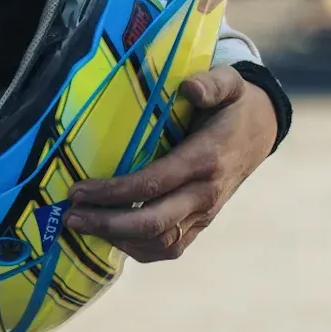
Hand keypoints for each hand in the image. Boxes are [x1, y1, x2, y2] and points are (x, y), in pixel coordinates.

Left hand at [64, 67, 277, 262]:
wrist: (261, 129)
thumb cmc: (234, 104)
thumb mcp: (230, 84)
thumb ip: (211, 84)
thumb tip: (189, 89)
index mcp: (205, 160)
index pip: (153, 184)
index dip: (113, 192)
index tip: (78, 190)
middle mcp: (205, 194)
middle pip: (153, 222)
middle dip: (107, 224)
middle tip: (69, 216)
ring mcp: (205, 213)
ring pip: (161, 242)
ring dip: (118, 239)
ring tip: (80, 225)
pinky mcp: (202, 223)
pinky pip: (171, 247)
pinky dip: (138, 248)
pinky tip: (110, 235)